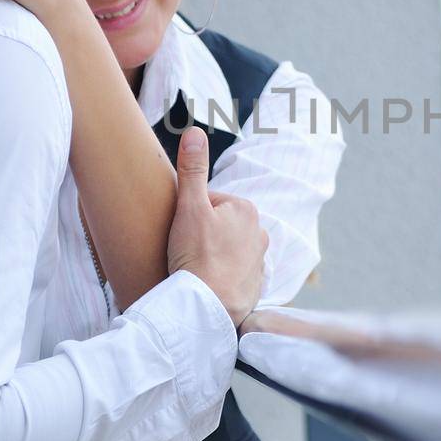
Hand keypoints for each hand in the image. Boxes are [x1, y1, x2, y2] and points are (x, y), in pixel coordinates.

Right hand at [166, 127, 266, 327]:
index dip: (189, 215)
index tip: (181, 232)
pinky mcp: (254, 286)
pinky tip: (206, 284)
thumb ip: (192, 168)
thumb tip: (194, 132)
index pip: (208, 203)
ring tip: (194, 269)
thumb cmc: (197, 257)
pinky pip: (232, 274)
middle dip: (201, 235)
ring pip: (225, 250)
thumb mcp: (189, 207)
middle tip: (185, 251)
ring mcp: (259, 261)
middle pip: (218, 226)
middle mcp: (259, 232)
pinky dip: (220, 277)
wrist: (208, 308)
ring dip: (210, 256)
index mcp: (246, 209)